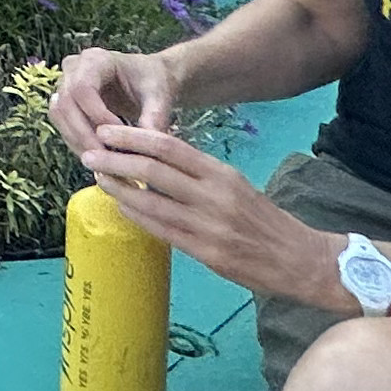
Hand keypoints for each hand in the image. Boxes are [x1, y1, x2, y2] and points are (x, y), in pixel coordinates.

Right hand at [51, 45, 177, 157]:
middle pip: (65, 103)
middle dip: (84, 135)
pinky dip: (78, 143)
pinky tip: (99, 158)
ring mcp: (65, 84)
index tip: (121, 136)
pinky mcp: (64, 102)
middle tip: (108, 160)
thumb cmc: (154, 83)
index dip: (97, 115)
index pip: (83, 88)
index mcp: (96, 59)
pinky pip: (62, 124)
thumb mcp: (160, 97)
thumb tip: (146, 150)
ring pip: (59, 116)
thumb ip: (154, 119)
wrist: (147, 81)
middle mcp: (74, 68)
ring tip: (104, 162)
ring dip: (78, 142)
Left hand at [83, 124, 338, 305]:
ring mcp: (208, 225)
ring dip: (118, 188)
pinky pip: (161, 230)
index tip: (107, 132)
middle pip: (154, 169)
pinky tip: (121, 207)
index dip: (133, 137)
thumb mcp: (236, 185)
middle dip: (116, 159)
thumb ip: (199, 175)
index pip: (170, 146)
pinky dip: (136, 216)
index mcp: (221, 174)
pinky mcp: (206, 253)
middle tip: (89, 153)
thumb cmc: (264, 220)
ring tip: (98, 178)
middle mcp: (214, 195)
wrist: (300, 259)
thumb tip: (154, 163)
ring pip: (150, 200)